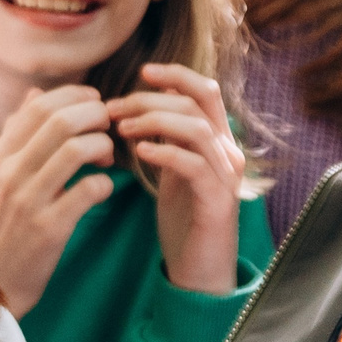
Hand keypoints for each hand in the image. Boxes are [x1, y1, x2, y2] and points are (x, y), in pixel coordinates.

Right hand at [0, 85, 119, 316]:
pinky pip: (89, 189)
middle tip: (108, 128)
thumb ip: (15, 134)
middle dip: (96, 116)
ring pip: (78, 150)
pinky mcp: (49, 228)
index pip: (39, 106)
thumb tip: (35, 93)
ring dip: (104, 147)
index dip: (76, 97)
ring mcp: (28, 201)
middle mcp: (9, 173)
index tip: (94, 105)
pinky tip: (102, 189)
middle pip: (62, 121)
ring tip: (107, 159)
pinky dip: (105, 184)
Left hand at [110, 64, 244, 295]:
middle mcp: (227, 152)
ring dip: (156, 121)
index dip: (176, 75)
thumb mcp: (170, 171)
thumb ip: (162, 139)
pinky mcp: (217, 200)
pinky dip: (165, 152)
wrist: (199, 270)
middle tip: (114, 107)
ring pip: (197, 128)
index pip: (205, 91)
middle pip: (197, 103)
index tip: (142, 72)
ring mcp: (226, 176)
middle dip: (152, 99)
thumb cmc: (182, 220)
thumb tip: (132, 109)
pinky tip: (139, 151)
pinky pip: (194, 165)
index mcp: (216, 142)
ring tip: (122, 128)